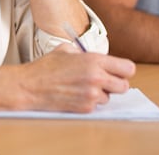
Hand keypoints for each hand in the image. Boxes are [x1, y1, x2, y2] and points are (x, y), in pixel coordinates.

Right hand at [15, 45, 135, 112]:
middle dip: (116, 84)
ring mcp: (91, 95)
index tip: (118, 71)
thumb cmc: (46, 67)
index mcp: (94, 60)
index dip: (124, 70)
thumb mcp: (67, 50)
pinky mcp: (85, 108)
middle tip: (105, 81)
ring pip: (109, 97)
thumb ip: (86, 54)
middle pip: (124, 86)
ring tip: (82, 87)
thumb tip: (98, 59)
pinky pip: (96, 106)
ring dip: (100, 94)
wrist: (30, 86)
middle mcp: (96, 78)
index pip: (128, 68)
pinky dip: (89, 101)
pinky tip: (75, 94)